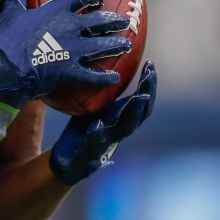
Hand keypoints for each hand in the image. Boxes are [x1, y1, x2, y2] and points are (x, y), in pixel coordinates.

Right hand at [0, 0, 130, 102]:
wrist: (4, 65)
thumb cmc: (6, 38)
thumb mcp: (10, 13)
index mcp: (56, 11)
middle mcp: (71, 27)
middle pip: (99, 21)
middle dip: (114, 20)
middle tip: (124, 20)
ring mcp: (74, 50)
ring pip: (103, 46)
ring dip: (116, 45)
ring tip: (126, 44)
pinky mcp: (72, 71)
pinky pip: (94, 75)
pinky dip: (105, 77)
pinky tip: (114, 78)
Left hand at [49, 60, 156, 185]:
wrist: (69, 158)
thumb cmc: (84, 129)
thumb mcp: (96, 106)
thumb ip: (103, 91)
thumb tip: (102, 60)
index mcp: (122, 117)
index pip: (143, 100)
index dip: (149, 84)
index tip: (150, 64)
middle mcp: (120, 129)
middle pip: (141, 112)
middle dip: (148, 92)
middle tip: (149, 74)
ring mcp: (108, 140)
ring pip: (126, 127)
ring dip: (134, 111)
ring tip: (139, 95)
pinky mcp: (92, 150)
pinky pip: (96, 141)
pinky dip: (98, 132)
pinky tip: (97, 124)